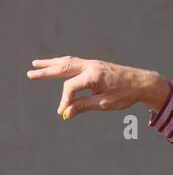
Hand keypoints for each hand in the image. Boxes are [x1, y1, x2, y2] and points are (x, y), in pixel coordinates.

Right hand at [26, 56, 169, 118]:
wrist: (142, 82)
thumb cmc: (126, 94)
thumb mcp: (105, 104)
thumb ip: (84, 106)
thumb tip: (66, 112)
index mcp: (93, 76)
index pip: (71, 87)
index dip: (65, 101)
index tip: (62, 112)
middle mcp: (91, 66)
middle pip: (63, 67)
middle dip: (46, 72)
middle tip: (29, 73)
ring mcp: (92, 63)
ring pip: (67, 62)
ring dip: (51, 64)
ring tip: (36, 64)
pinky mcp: (94, 64)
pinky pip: (74, 62)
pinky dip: (62, 63)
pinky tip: (56, 64)